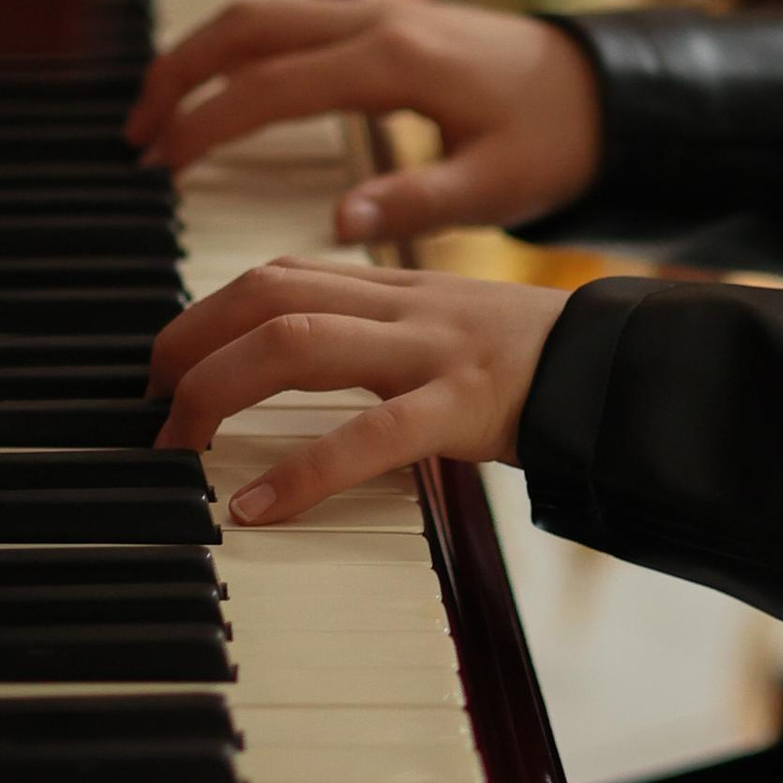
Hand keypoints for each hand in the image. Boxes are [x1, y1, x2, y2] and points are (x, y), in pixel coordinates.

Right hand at [126, 0, 603, 241]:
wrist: (606, 89)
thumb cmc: (555, 140)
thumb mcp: (499, 186)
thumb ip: (418, 201)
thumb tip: (335, 226)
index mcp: (398, 61)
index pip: (275, 82)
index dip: (209, 121)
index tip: (158, 165)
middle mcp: (380, 20)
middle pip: (250, 24)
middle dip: (180, 72)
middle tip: (134, 137)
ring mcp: (382, 10)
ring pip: (266, 11)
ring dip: (204, 53)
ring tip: (158, 115)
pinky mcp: (388, 17)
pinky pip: (294, 18)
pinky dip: (242, 45)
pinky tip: (222, 89)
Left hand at [150, 257, 570, 518]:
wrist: (631, 365)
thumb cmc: (537, 360)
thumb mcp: (448, 330)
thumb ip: (379, 335)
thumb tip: (291, 359)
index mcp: (400, 290)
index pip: (280, 272)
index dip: (205, 312)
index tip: (163, 365)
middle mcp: (406, 307)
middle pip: (271, 292)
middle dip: (191, 342)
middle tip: (151, 406)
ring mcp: (433, 351)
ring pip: (301, 341)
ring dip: (218, 389)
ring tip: (177, 445)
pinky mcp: (466, 405)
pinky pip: (372, 434)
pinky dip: (303, 472)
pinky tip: (255, 510)